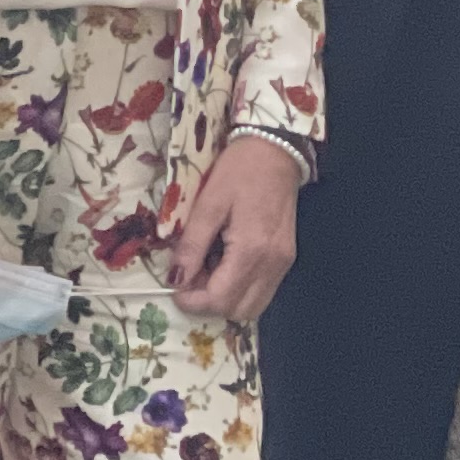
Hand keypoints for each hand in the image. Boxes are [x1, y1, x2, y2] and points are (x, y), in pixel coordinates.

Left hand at [169, 134, 307, 324]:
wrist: (276, 150)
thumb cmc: (239, 170)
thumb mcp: (209, 202)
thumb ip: (192, 244)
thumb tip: (175, 279)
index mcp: (252, 250)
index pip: (220, 299)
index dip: (192, 301)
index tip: (174, 287)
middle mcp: (272, 264)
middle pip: (238, 310)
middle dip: (208, 301)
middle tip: (191, 274)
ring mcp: (283, 264)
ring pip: (252, 306)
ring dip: (225, 297)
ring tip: (207, 268)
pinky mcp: (286, 259)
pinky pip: (262, 290)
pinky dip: (240, 288)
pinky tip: (225, 263)